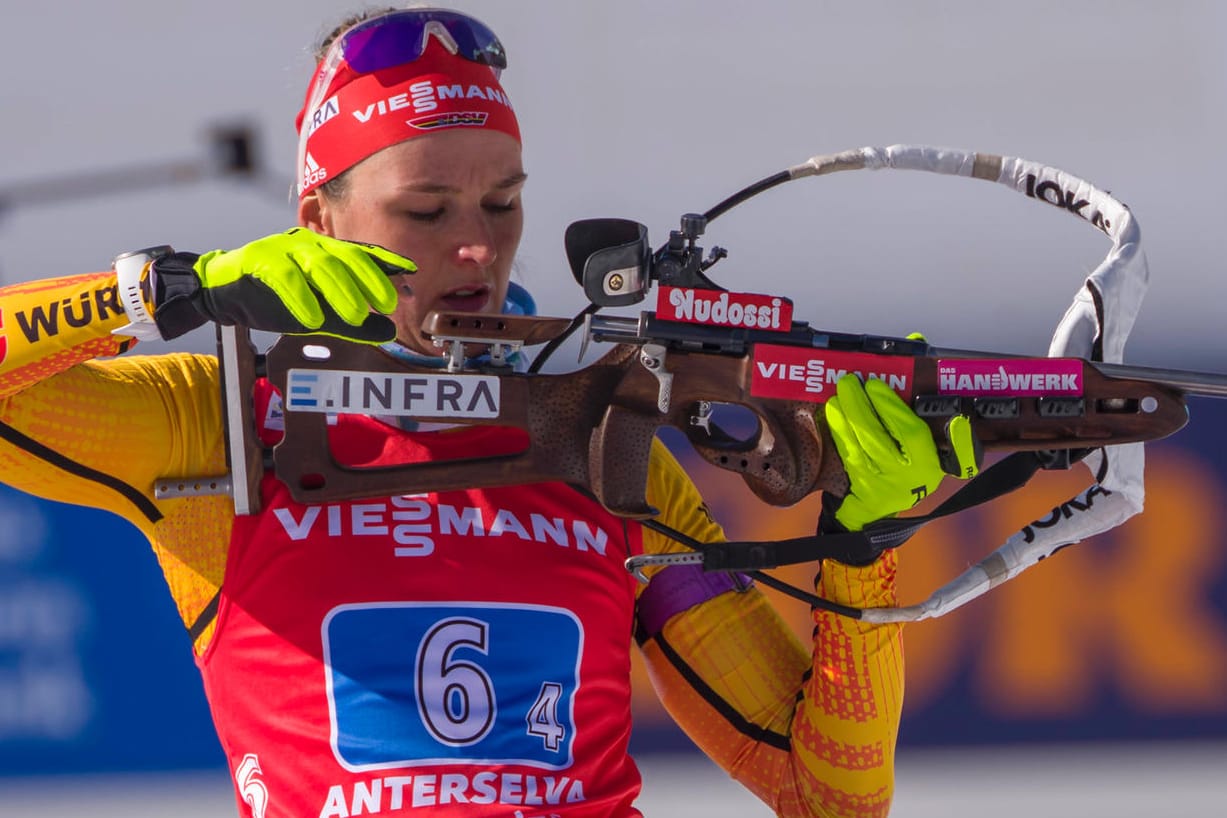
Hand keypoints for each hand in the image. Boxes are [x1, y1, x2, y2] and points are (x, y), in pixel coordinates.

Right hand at [151, 228, 415, 342]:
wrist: (223, 293)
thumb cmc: (276, 300)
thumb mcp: (320, 315)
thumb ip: (353, 324)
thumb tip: (390, 332)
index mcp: (326, 252)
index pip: (362, 253)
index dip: (386, 261)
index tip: (411, 273)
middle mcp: (309, 244)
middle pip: (347, 257)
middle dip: (371, 279)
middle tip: (388, 304)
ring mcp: (284, 247)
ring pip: (320, 265)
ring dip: (341, 292)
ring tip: (357, 317)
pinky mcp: (259, 258)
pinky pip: (285, 277)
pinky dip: (302, 299)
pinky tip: (313, 320)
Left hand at [825, 374, 979, 532]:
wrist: (881, 513)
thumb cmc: (910, 475)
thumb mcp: (940, 463)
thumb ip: (954, 444)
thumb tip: (960, 423)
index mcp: (929, 467)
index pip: (912, 433)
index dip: (892, 407)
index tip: (875, 385)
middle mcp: (904, 478)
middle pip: (878, 437)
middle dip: (861, 406)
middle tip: (850, 382)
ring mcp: (878, 484)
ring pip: (858, 444)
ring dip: (846, 415)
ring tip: (838, 394)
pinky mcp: (857, 486)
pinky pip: (846, 452)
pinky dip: (839, 430)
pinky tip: (833, 413)